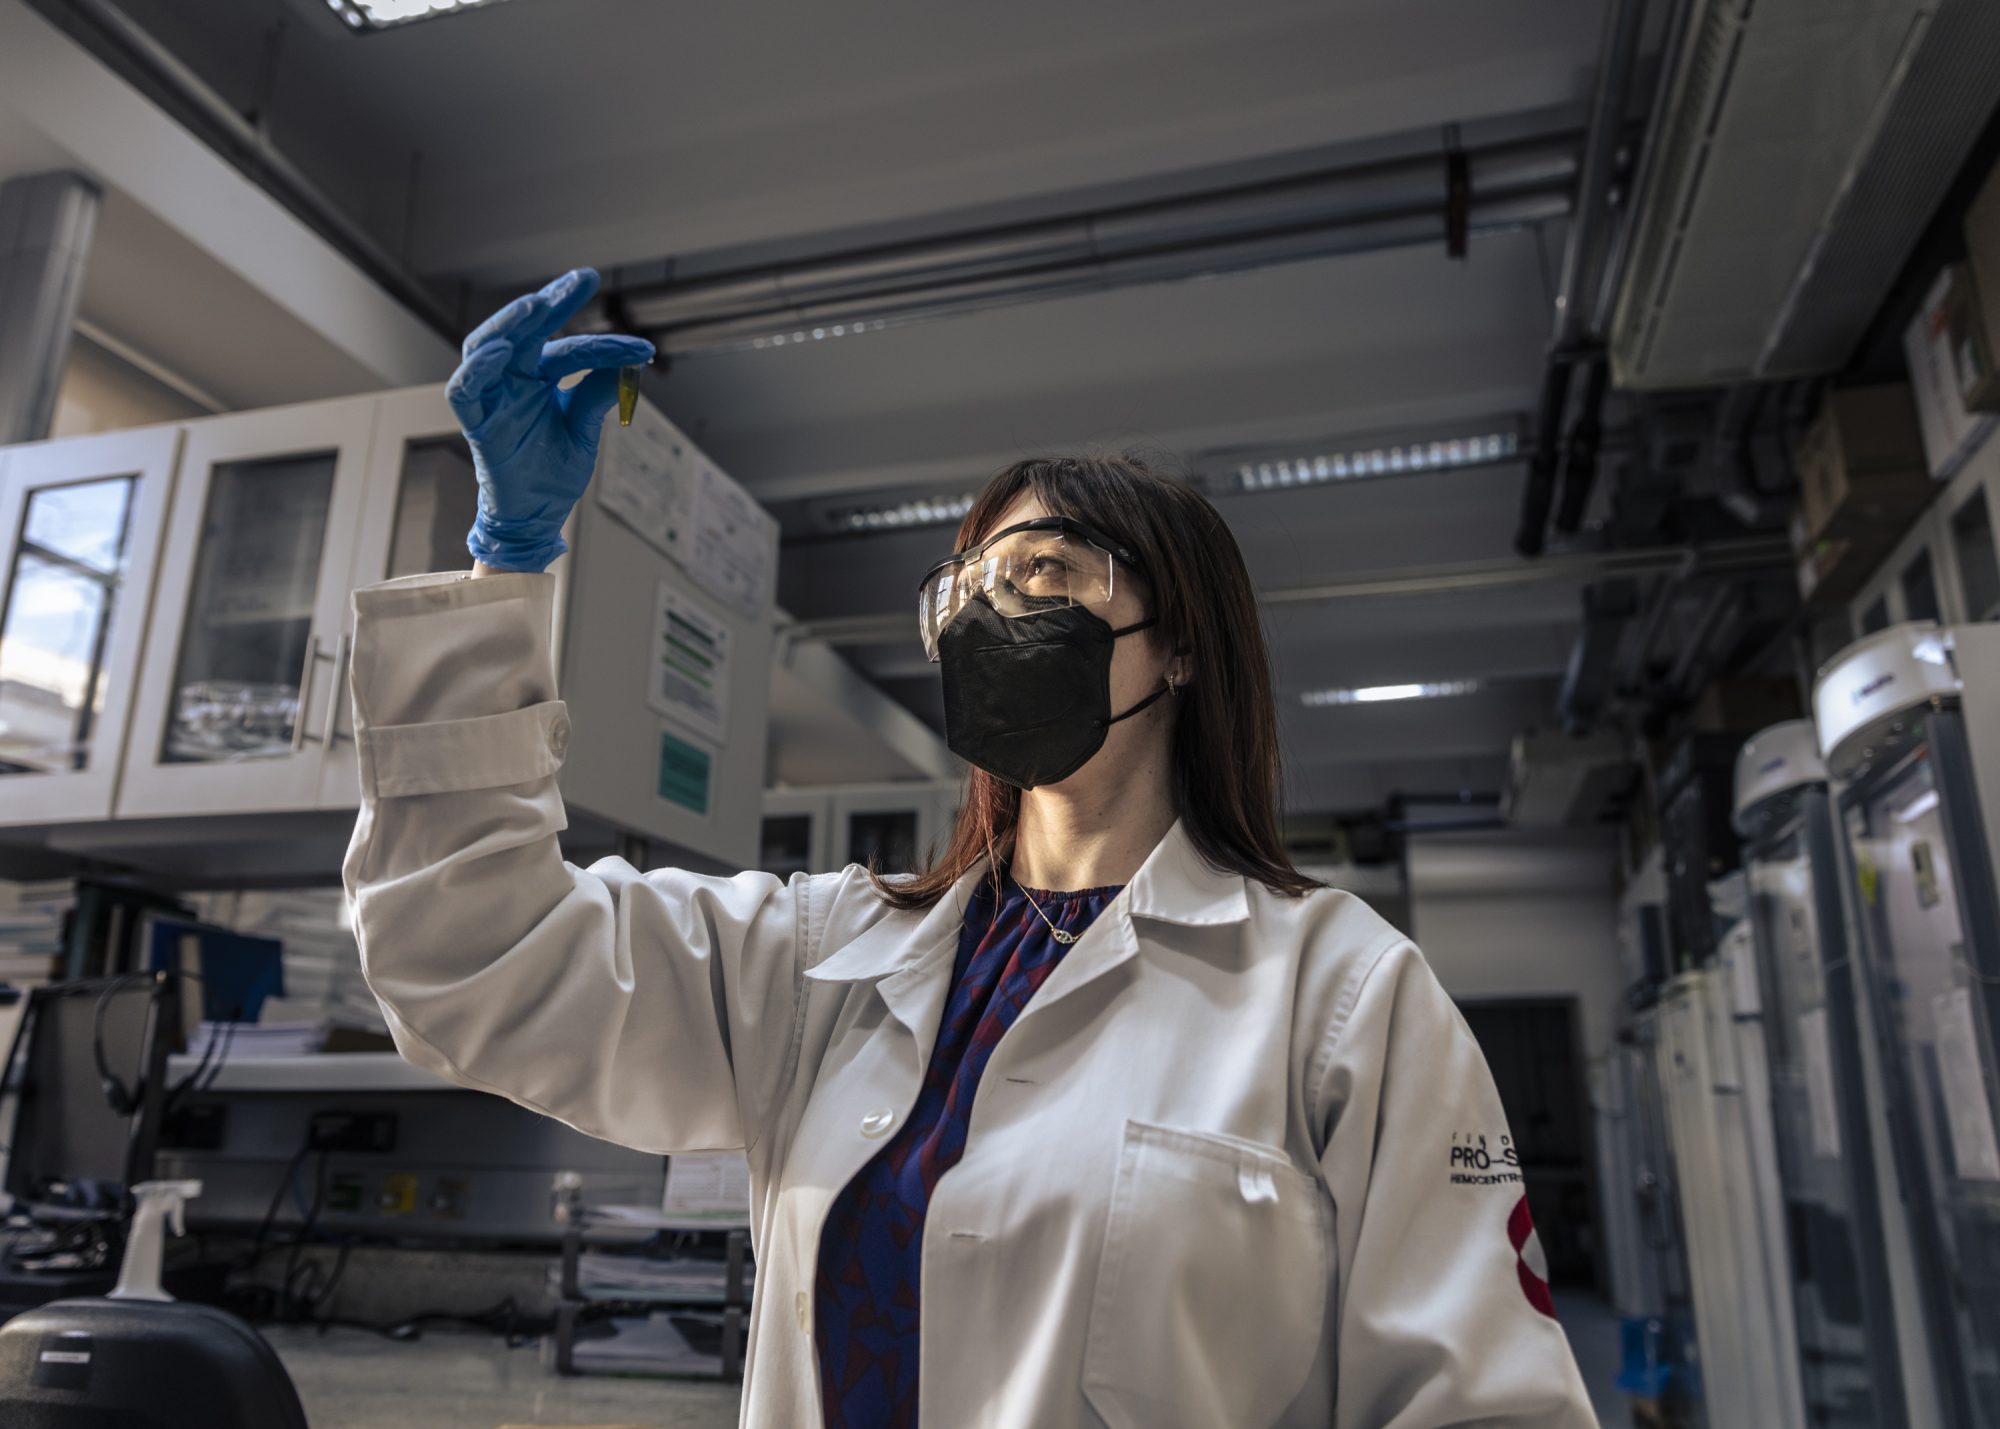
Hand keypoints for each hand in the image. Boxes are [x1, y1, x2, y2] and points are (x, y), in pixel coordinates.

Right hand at [448, 268, 654, 572]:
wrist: (535, 516)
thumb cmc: (554, 473)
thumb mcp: (583, 430)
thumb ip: (596, 395)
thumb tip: (628, 365)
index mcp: (539, 377)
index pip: (571, 349)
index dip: (607, 346)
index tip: (643, 347)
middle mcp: (513, 379)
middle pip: (525, 330)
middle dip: (552, 302)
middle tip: (582, 278)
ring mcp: (492, 397)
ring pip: (487, 345)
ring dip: (510, 324)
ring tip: (536, 305)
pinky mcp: (476, 422)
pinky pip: (465, 391)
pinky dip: (477, 370)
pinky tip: (500, 352)